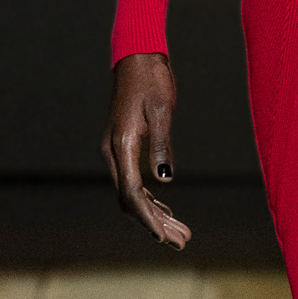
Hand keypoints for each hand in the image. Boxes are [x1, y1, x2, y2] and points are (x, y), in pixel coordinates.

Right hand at [102, 53, 190, 249]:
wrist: (137, 57)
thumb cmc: (152, 80)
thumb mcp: (161, 111)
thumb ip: (161, 145)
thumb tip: (165, 180)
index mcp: (121, 146)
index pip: (131, 194)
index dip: (148, 219)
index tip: (164, 237)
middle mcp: (113, 153)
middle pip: (131, 200)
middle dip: (156, 223)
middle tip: (184, 241)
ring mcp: (116, 151)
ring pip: (133, 194)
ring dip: (156, 214)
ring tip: (182, 232)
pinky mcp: (124, 147)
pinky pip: (134, 182)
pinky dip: (151, 199)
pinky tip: (167, 210)